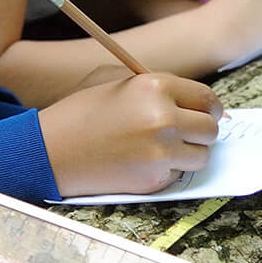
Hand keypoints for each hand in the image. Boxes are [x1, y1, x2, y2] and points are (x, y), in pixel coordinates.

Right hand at [40, 72, 222, 195]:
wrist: (51, 150)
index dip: (208, 108)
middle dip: (201, 131)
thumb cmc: (82, 112)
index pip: (206, 99)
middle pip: (210, 129)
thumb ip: (160, 89)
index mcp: (156, 87)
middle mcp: (164, 119)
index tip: (205, 113)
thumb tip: (198, 105)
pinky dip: (167, 171)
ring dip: (189, 153)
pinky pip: (178, 175)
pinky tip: (141, 162)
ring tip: (162, 148)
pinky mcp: (154, 180)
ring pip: (201, 156)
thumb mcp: (118, 82)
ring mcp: (161, 153)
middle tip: (186, 132)